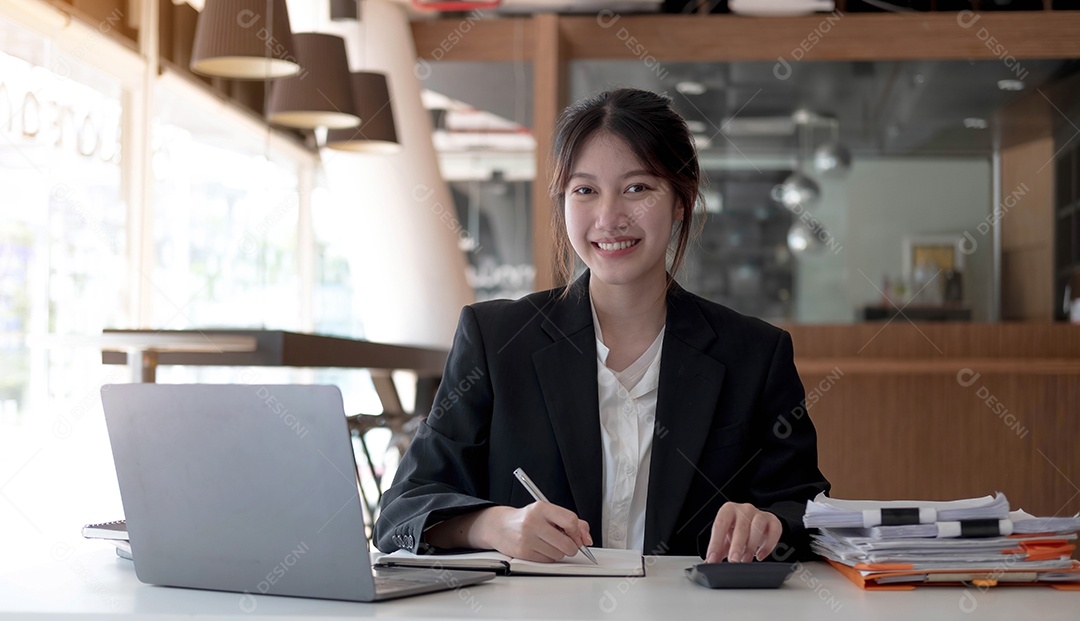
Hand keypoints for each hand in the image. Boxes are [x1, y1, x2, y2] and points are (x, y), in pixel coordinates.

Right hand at [472, 503, 592, 562]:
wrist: (500, 526)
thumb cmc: (527, 519)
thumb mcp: (548, 513)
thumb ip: (572, 522)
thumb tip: (587, 539)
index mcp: (542, 508)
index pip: (570, 521)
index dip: (577, 532)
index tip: (576, 535)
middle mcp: (533, 521)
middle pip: (567, 543)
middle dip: (571, 546)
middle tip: (566, 542)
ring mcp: (527, 538)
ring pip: (559, 554)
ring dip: (558, 552)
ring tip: (548, 543)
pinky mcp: (523, 552)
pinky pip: (547, 561)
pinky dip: (548, 557)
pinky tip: (540, 548)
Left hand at [705, 502, 781, 562]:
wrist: (755, 523)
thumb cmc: (737, 530)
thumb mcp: (725, 538)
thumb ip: (717, 549)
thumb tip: (709, 563)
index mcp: (728, 510)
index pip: (720, 524)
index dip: (716, 542)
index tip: (713, 558)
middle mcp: (744, 509)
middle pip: (740, 527)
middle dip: (736, 546)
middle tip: (733, 561)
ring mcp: (759, 514)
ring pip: (757, 527)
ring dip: (751, 546)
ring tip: (746, 560)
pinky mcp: (773, 521)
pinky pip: (774, 531)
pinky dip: (768, 545)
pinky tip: (760, 555)